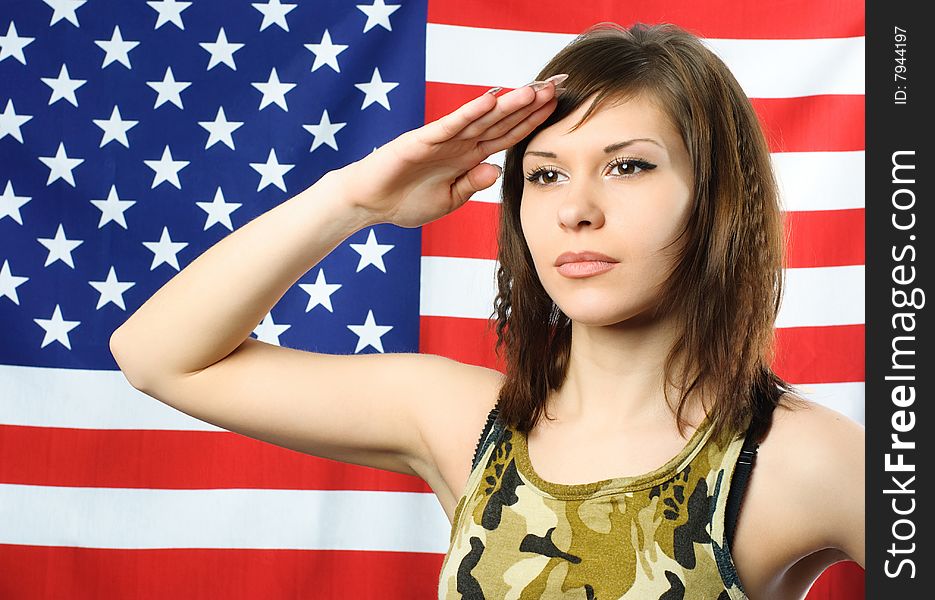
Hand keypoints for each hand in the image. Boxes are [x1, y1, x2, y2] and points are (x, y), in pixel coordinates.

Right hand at [337, 78, 562, 227]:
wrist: (369, 204)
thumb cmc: (406, 201)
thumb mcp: (449, 200)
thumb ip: (473, 183)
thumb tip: (497, 170)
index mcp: (468, 157)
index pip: (507, 135)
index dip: (531, 122)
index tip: (556, 108)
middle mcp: (460, 143)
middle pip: (500, 120)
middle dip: (528, 105)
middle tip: (556, 87)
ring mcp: (442, 140)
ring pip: (481, 118)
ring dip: (507, 104)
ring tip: (533, 89)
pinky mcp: (422, 141)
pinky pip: (450, 125)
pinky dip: (470, 112)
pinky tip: (490, 99)